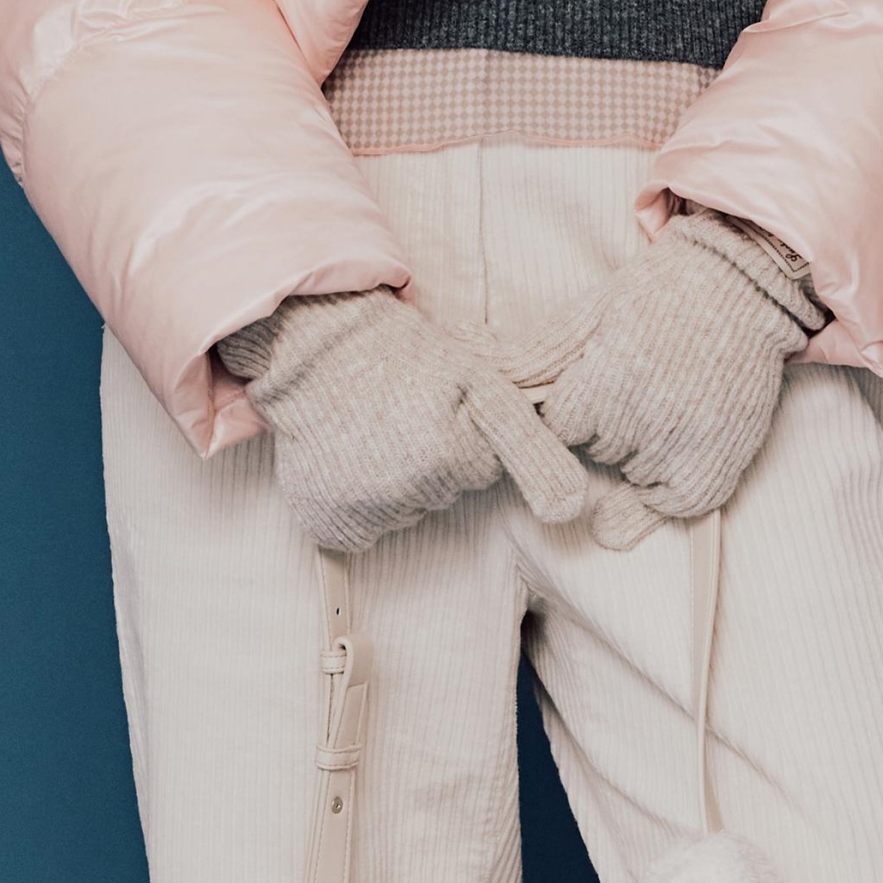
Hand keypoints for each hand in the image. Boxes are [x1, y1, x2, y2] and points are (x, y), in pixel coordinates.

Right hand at [217, 286, 591, 554]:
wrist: (313, 349)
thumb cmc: (401, 360)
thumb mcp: (474, 377)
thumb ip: (526, 438)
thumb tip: (569, 510)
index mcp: (473, 415)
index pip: (525, 460)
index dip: (546, 479)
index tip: (567, 506)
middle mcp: (432, 463)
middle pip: (459, 486)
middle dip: (442, 457)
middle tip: (410, 416)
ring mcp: (381, 497)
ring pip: (412, 509)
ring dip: (399, 481)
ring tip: (375, 433)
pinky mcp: (337, 520)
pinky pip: (366, 533)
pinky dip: (357, 508)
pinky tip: (348, 463)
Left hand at [538, 212, 821, 532]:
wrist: (739, 291)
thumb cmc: (652, 298)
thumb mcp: (583, 318)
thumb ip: (524, 356)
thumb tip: (456, 355)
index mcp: (608, 382)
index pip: (559, 426)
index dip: (576, 400)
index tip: (602, 373)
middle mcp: (647, 423)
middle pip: (592, 451)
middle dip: (606, 424)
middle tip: (640, 381)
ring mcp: (685, 451)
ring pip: (627, 476)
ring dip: (636, 451)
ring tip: (665, 401)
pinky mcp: (715, 472)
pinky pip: (667, 505)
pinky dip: (665, 484)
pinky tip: (674, 439)